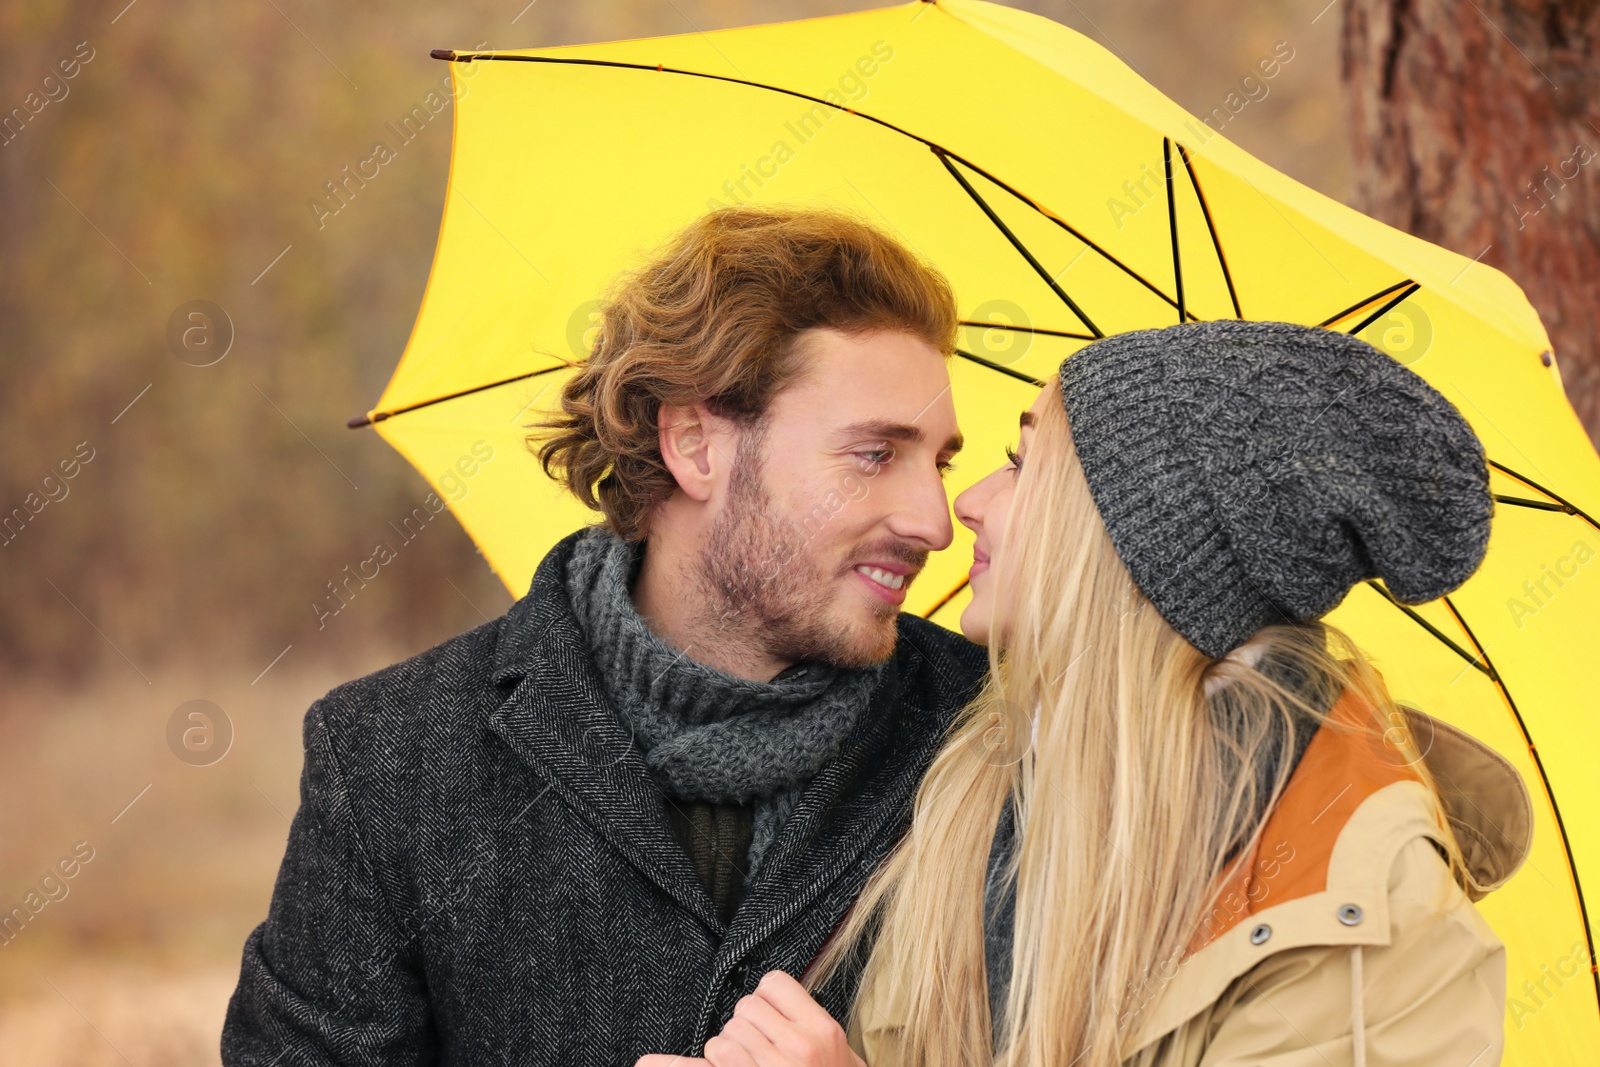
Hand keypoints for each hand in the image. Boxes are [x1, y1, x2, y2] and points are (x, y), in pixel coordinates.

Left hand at [635, 969, 864, 1066]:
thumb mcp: (842, 1059)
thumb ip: (808, 1026)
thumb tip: (761, 999)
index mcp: (822, 1031)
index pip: (773, 985)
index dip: (766, 1001)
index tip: (770, 1020)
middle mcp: (798, 1050)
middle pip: (744, 1010)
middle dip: (746, 1030)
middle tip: (764, 1058)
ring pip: (722, 1040)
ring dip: (727, 1055)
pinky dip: (672, 1066)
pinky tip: (646, 1064)